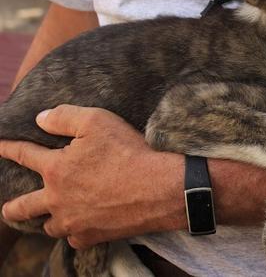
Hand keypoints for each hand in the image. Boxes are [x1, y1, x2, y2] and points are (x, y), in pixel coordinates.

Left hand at [0, 105, 184, 248]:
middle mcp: (58, 199)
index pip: (24, 155)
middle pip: (22, 207)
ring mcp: (73, 221)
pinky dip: (75, 232)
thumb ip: (65, 117)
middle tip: (7, 209)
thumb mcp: (98, 121)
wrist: (159, 188)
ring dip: (47, 220)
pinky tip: (81, 226)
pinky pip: (74, 239)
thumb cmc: (130, 152)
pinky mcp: (92, 236)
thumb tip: (41, 118)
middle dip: (11, 207)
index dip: (8, 148)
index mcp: (56, 169)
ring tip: (51, 217)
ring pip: (49, 226)